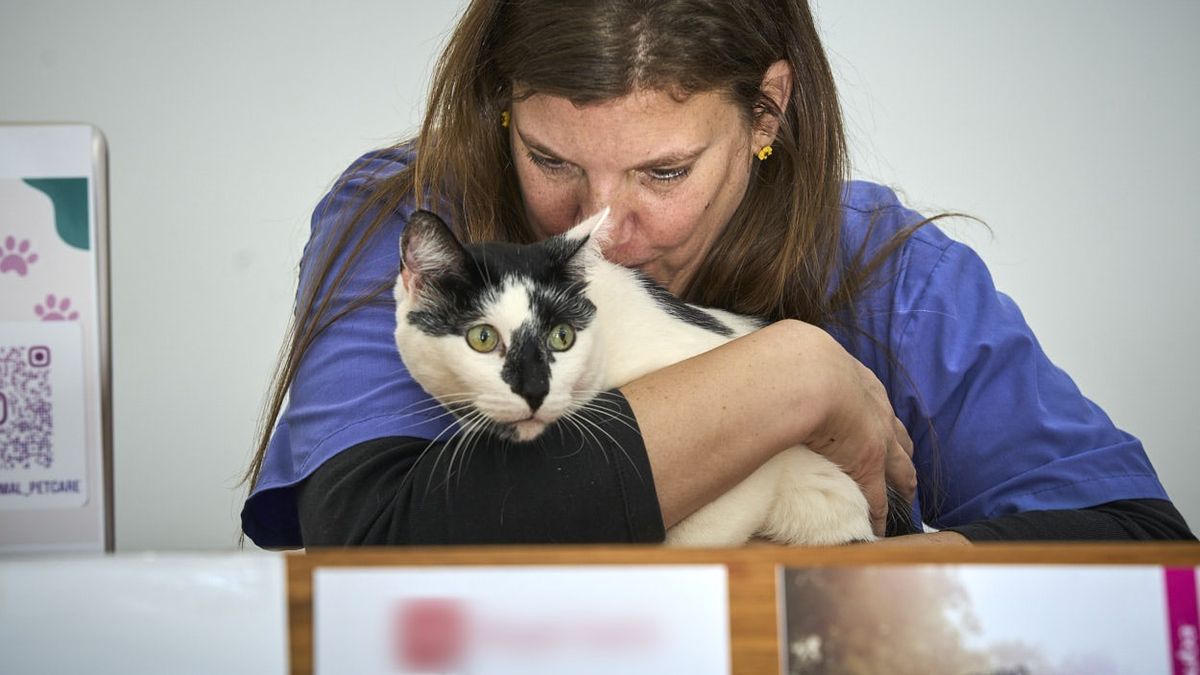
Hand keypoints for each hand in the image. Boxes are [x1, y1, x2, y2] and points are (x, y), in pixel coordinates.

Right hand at [785, 321, 916, 535]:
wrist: (807, 377)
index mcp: (859, 382)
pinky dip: (878, 515)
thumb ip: (792, 366)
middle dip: (902, 451)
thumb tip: (763, 367)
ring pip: (901, 467)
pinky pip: (878, 498)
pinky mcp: (869, 467)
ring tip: (906, 494)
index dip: (879, 419)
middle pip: (898, 435)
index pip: (875, 404)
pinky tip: (878, 528)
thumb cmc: (794, 364)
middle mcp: (877, 410)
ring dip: (903, 481)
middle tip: (903, 466)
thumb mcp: (800, 358)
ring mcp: (879, 439)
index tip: (878, 427)